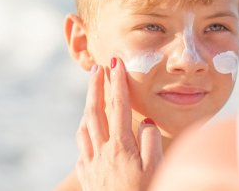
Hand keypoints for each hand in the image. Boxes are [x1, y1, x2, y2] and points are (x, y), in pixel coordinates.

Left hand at [76, 57, 162, 190]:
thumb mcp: (156, 169)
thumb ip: (152, 142)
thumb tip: (147, 123)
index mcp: (121, 146)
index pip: (118, 106)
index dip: (117, 83)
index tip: (115, 64)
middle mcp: (102, 150)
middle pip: (95, 111)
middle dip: (95, 86)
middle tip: (96, 67)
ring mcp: (92, 162)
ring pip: (85, 126)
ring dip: (88, 105)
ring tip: (91, 92)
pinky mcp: (88, 174)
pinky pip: (82, 146)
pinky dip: (85, 131)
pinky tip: (88, 130)